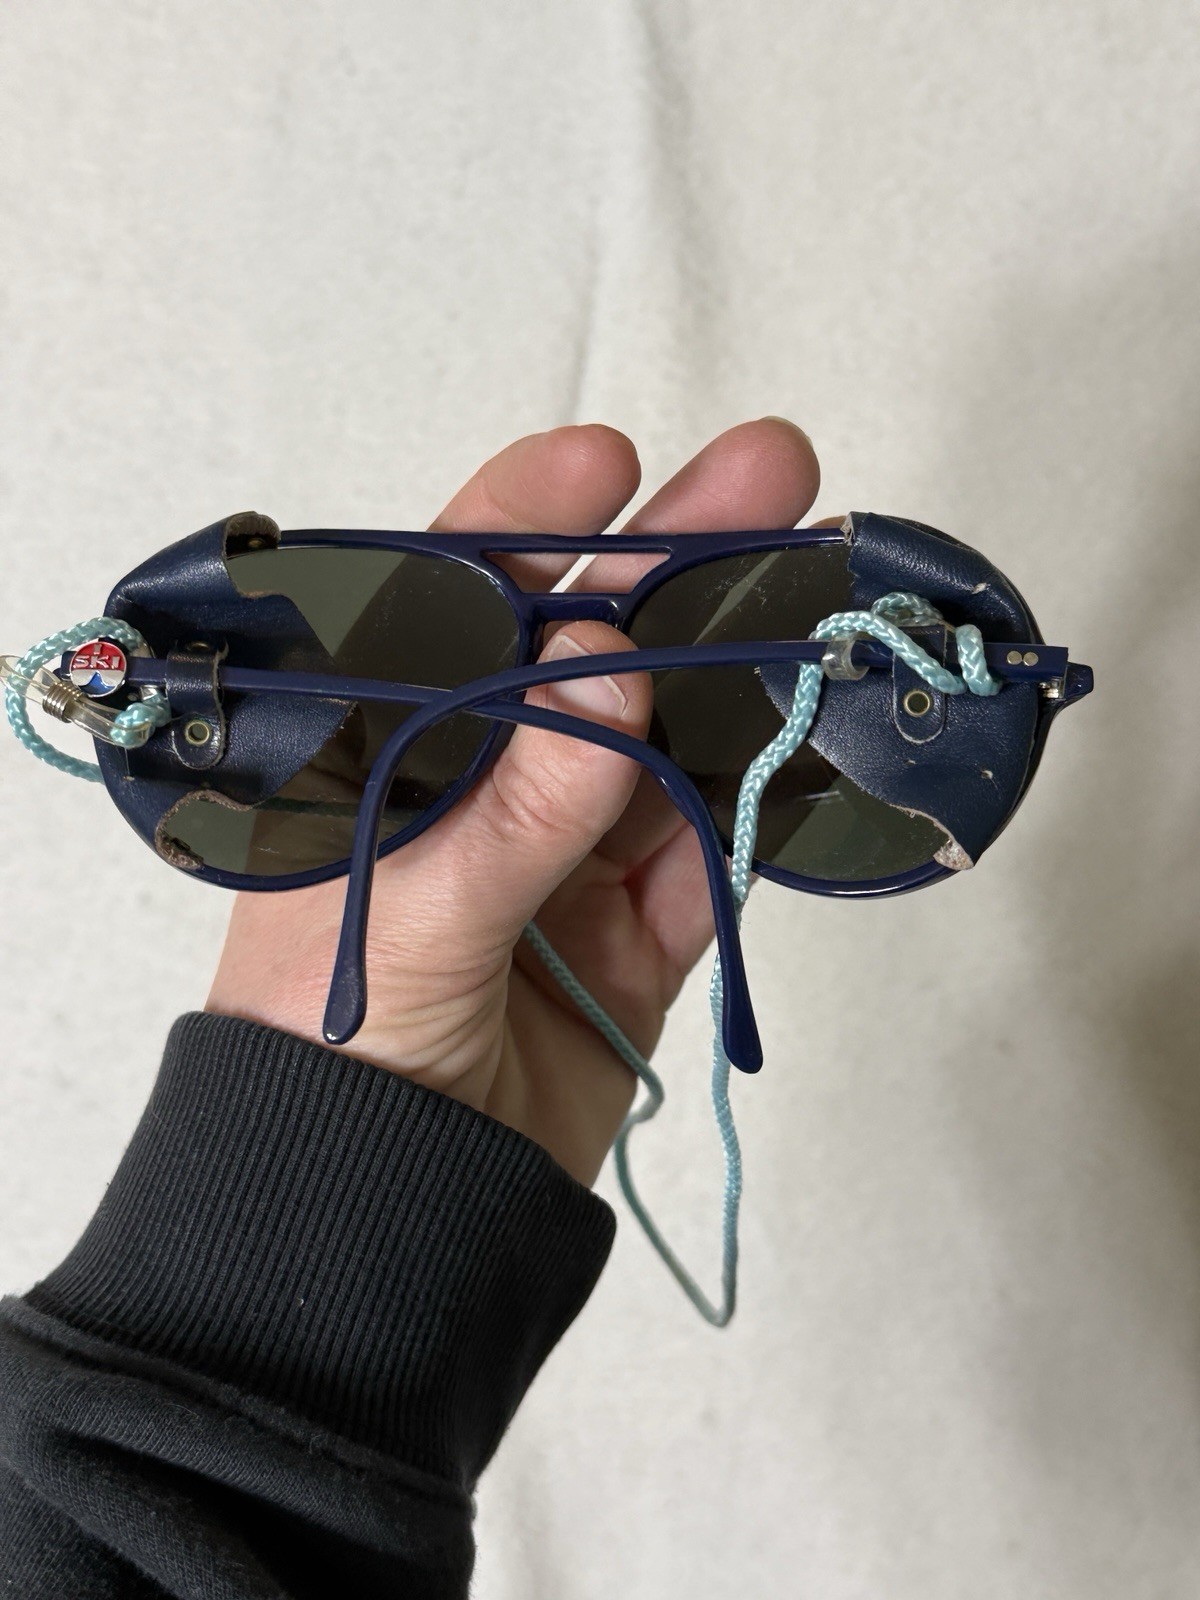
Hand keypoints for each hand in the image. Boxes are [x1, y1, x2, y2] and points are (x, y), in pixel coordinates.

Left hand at [207, 419, 820, 1184]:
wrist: (382, 1219)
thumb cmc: (330, 1049)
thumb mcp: (407, 911)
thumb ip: (516, 798)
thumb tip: (610, 668)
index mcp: (389, 754)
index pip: (452, 608)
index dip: (528, 525)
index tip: (603, 464)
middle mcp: (482, 784)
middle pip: (587, 652)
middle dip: (676, 559)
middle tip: (771, 471)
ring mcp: (568, 855)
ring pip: (668, 738)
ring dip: (741, 667)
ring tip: (820, 587)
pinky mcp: (635, 934)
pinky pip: (706, 854)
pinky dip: (751, 804)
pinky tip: (804, 730)